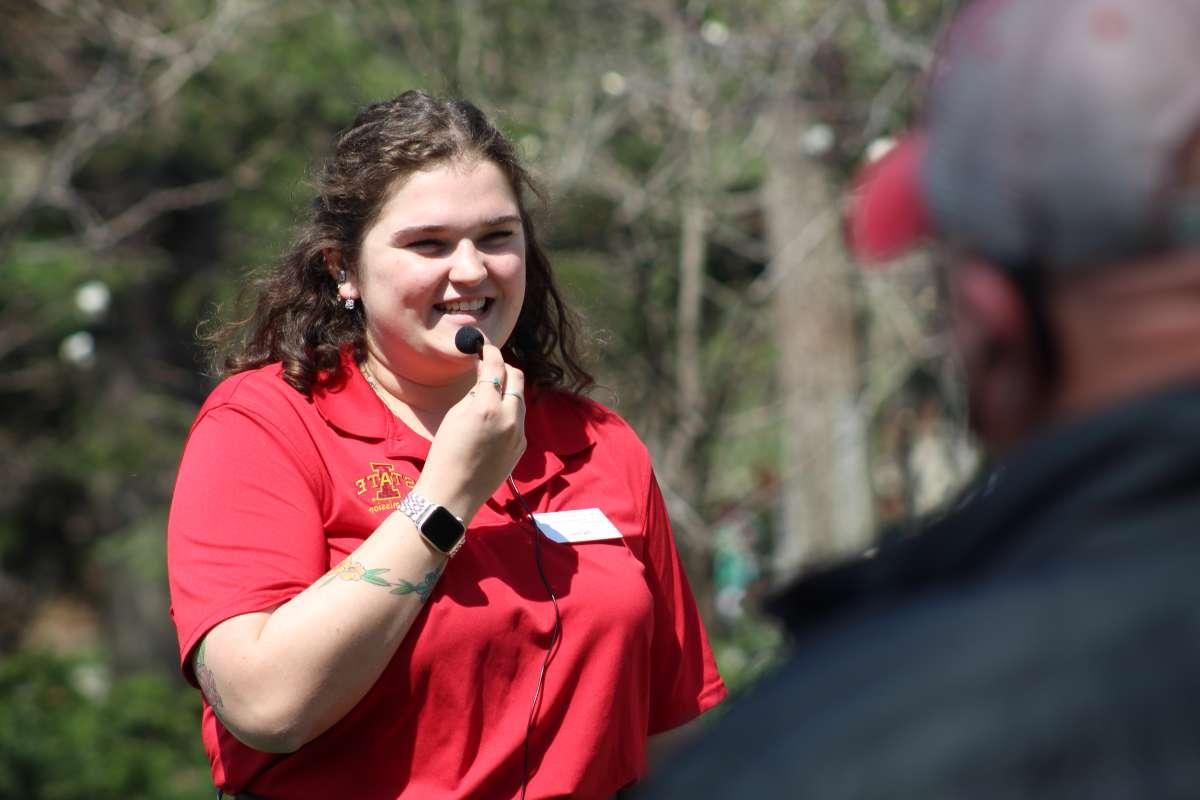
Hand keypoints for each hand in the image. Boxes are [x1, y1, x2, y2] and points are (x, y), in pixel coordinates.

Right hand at [414, 344, 525, 522]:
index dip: (491, 353)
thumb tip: (485, 376)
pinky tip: (493, 419)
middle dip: (505, 368)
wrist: (453, 493)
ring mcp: (519, 434)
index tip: (485, 348)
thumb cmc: (445, 453)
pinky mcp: (521, 447)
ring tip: (490, 393)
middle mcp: (510, 418)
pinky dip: (509, 412)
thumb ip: (475, 392)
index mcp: (488, 407)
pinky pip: (519, 420)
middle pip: (517, 378)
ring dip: (508, 390)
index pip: (496, 367)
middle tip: (491, 367)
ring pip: (520, 400)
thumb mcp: (455, 415)